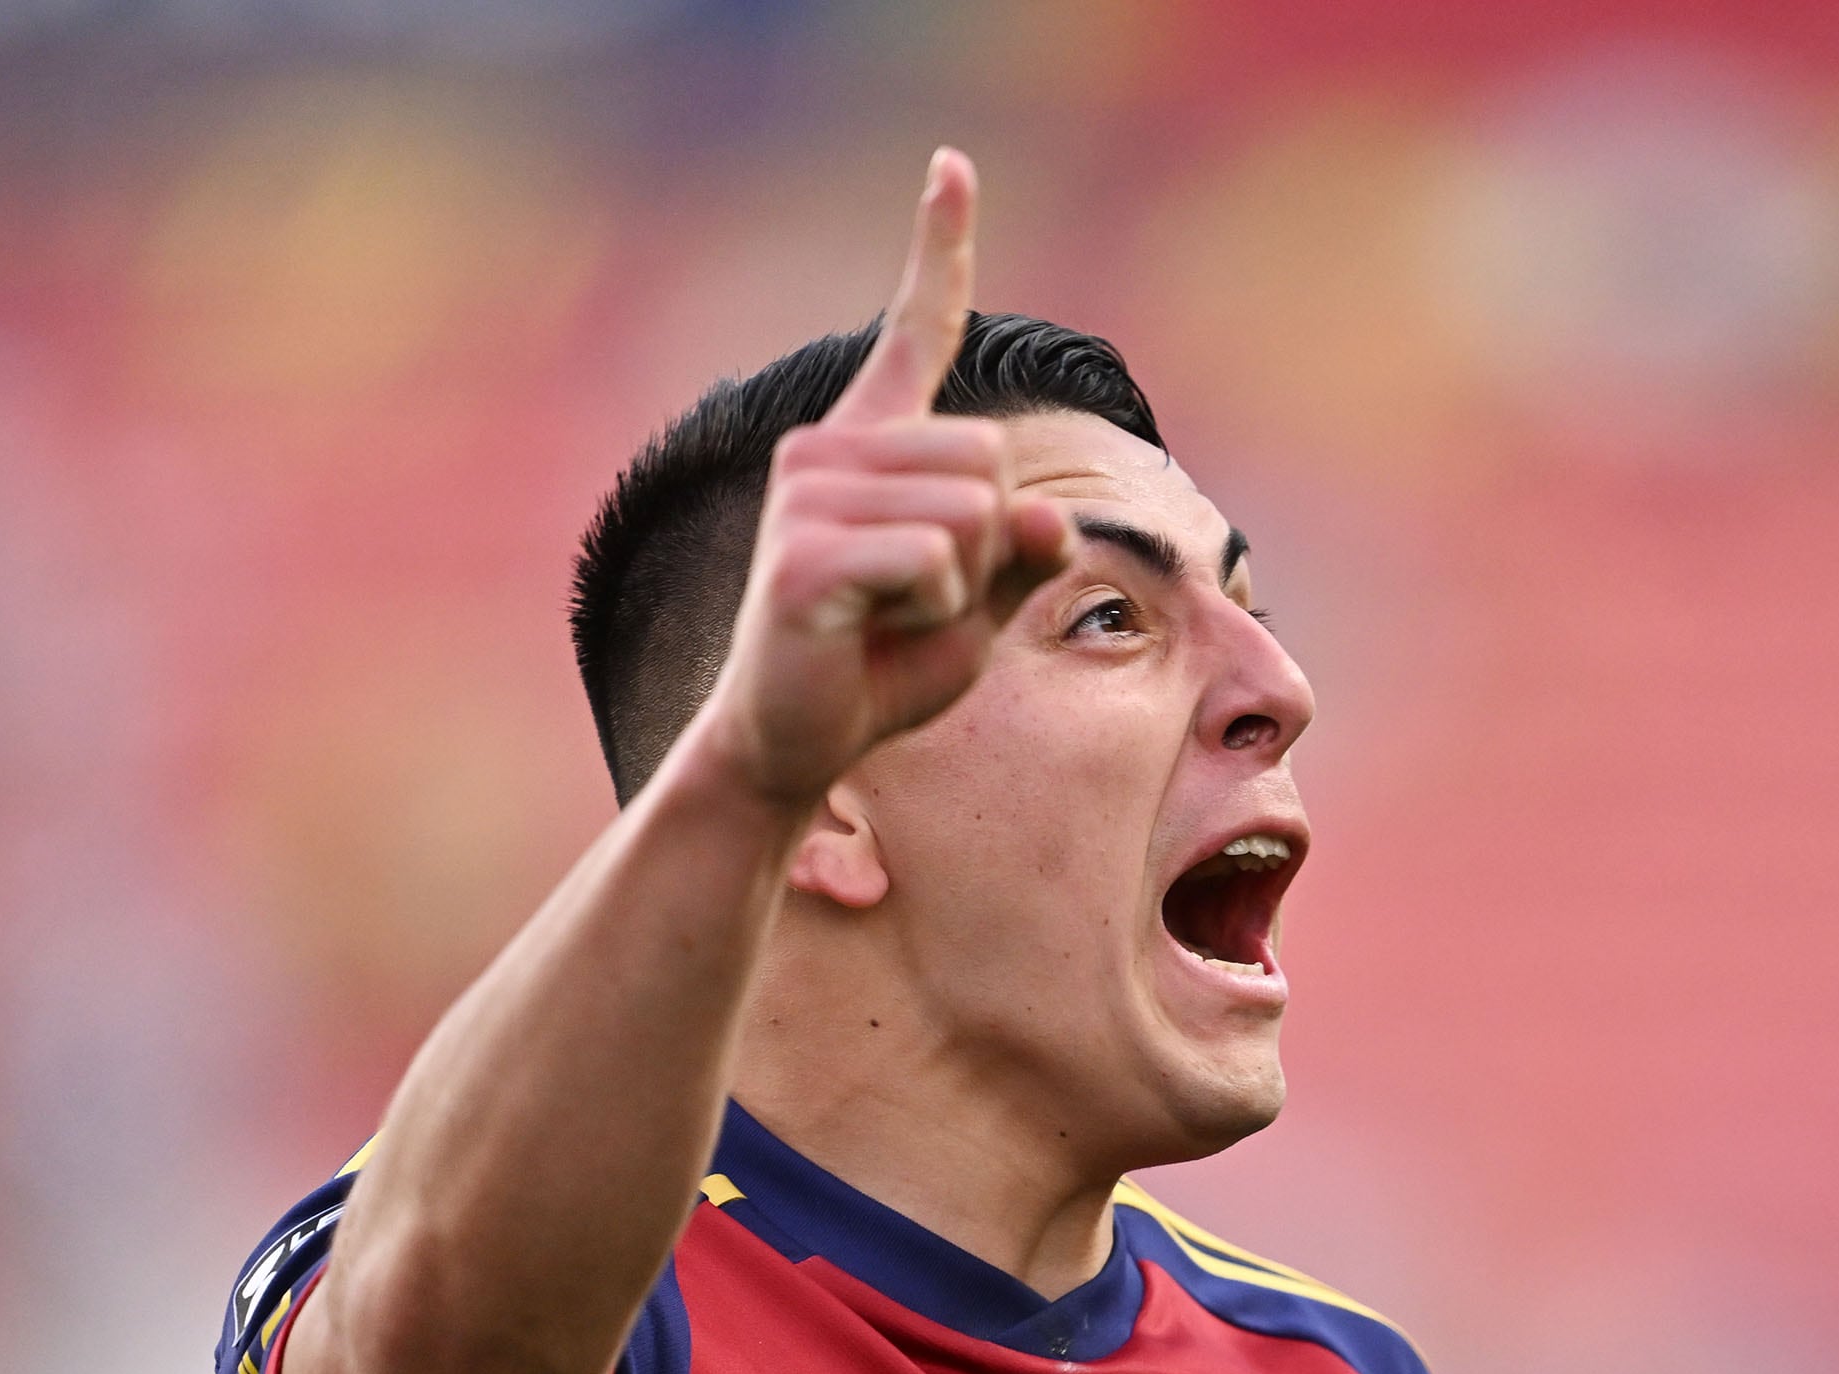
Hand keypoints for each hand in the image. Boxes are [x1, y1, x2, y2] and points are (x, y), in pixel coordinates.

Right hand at [693, 149, 1076, 810]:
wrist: (793, 742)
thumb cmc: (881, 669)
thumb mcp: (979, 608)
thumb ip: (1022, 557)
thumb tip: (1045, 521)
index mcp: (869, 446)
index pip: (914, 333)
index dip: (938, 249)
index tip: (952, 166)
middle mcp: (827, 449)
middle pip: (993, 465)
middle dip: (989, 551)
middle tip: (919, 601)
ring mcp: (807, 495)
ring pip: (973, 515)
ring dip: (963, 588)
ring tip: (893, 617)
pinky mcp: (804, 555)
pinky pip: (934, 562)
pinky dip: (935, 611)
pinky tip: (873, 632)